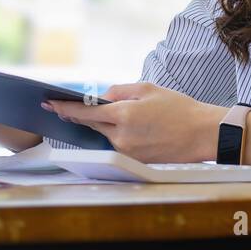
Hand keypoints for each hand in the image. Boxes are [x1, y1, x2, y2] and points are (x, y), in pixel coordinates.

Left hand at [42, 83, 225, 162]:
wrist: (201, 133)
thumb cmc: (178, 107)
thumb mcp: (147, 88)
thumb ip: (119, 91)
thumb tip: (100, 98)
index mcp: (124, 114)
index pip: (84, 113)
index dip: (64, 108)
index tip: (49, 104)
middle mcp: (122, 136)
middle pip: (92, 126)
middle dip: (82, 116)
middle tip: (70, 106)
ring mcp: (127, 151)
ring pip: (105, 135)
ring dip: (105, 125)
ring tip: (121, 115)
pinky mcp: (135, 160)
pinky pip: (118, 145)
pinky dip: (117, 135)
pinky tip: (130, 127)